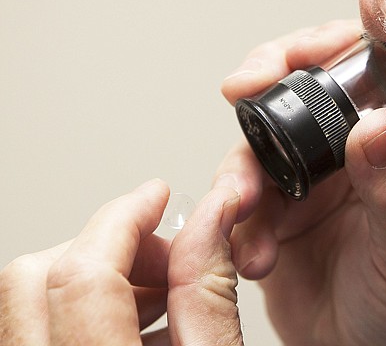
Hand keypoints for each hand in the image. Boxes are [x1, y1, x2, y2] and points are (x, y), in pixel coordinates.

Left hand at [0, 179, 242, 345]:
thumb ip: (210, 291)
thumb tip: (211, 217)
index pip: (84, 273)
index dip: (125, 217)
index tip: (157, 197)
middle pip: (38, 276)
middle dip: (110, 247)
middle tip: (165, 257)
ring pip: (31, 301)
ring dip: (102, 279)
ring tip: (163, 296)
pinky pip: (39, 331)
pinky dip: (91, 311)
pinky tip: (145, 327)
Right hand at [219, 20, 385, 344]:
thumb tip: (376, 125)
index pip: (355, 69)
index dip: (316, 48)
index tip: (283, 59)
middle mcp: (343, 154)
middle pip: (293, 95)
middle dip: (263, 95)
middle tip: (243, 93)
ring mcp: (303, 182)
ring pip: (255, 147)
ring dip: (241, 174)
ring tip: (247, 212)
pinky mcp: (269, 214)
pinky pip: (236, 201)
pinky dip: (233, 223)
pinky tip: (254, 255)